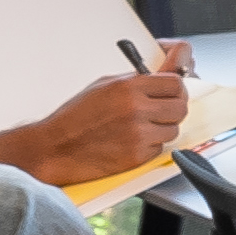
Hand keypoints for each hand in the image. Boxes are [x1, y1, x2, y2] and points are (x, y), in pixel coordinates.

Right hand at [19, 48, 192, 185]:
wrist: (54, 147)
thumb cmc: (75, 117)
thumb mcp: (104, 85)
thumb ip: (136, 81)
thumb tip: (162, 78)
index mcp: (128, 87)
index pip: (175, 82)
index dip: (176, 86)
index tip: (173, 89)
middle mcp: (136, 109)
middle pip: (180, 105)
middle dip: (174, 106)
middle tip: (163, 108)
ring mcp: (138, 134)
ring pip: (173, 129)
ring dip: (163, 127)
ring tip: (142, 126)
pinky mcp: (136, 156)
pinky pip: (159, 148)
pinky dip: (151, 145)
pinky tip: (132, 141)